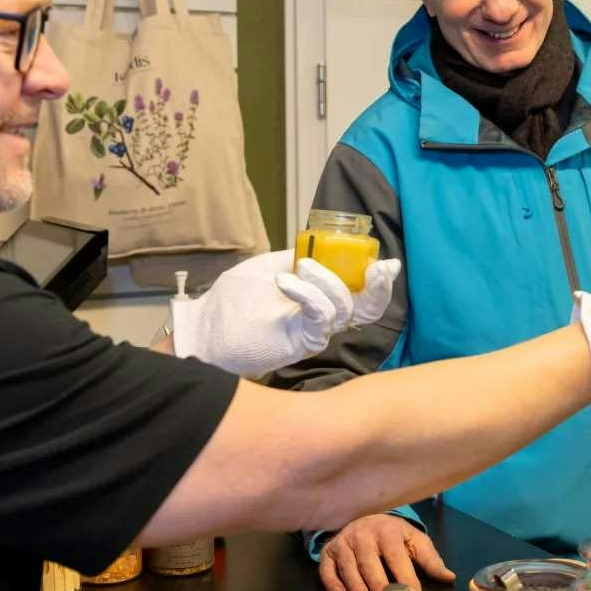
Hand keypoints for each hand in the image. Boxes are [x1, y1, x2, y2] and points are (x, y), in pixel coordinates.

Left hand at [171, 251, 399, 376]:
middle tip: (379, 268)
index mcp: (320, 301)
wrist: (205, 327)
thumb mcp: (269, 267)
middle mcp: (323, 320)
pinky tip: (286, 282)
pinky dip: (309, 294)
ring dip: (328, 281)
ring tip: (300, 267)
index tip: (386, 261)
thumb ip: (296, 258)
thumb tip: (319, 247)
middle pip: (368, 309)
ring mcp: (313, 333)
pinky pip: (320, 318)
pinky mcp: (300, 343)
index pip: (361, 294)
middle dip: (379, 288)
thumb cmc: (233, 300)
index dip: (378, 280)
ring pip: (344, 308)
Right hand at [317, 515, 453, 590]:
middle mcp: (364, 535)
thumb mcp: (414, 541)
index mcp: (388, 531)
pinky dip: (332, 582)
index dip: (405, 577)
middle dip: (377, 584)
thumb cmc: (394, 535)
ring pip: (348, 566)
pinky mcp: (329, 551)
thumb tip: (449, 577)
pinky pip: (326, 568)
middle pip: (370, 562)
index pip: (397, 557)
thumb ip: (430, 560)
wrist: (366, 518)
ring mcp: (344, 542)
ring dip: (355, 586)